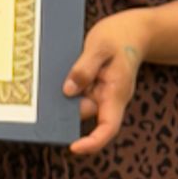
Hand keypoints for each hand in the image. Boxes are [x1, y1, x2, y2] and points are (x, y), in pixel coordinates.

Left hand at [62, 10, 147, 154]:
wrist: (135, 30)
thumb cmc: (120, 37)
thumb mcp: (100, 46)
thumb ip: (84, 68)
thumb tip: (68, 90)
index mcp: (116, 93)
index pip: (108, 127)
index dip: (92, 142)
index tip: (74, 148)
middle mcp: (110, 97)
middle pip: (86, 114)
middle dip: (65, 109)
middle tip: (42, 99)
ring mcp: (103, 92)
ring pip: (79, 101)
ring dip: (65, 94)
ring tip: (48, 79)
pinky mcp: (95, 85)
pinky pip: (79, 91)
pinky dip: (68, 86)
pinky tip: (55, 73)